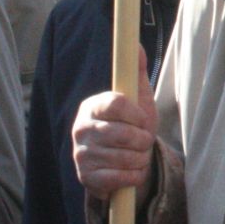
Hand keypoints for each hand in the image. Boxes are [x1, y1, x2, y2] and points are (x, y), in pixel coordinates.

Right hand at [72, 47, 157, 197]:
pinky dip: (134, 176)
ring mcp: (81, 154)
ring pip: (125, 158)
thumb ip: (136, 72)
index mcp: (92, 105)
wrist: (122, 162)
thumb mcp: (137, 98)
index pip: (116, 104)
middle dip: (143, 140)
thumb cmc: (132, 125)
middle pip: (124, 134)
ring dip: (140, 159)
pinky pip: (121, 178)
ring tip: (136, 156)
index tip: (144, 120)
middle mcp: (80, 128)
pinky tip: (130, 171)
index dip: (137, 114)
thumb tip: (138, 45)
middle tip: (142, 141)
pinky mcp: (86, 178)